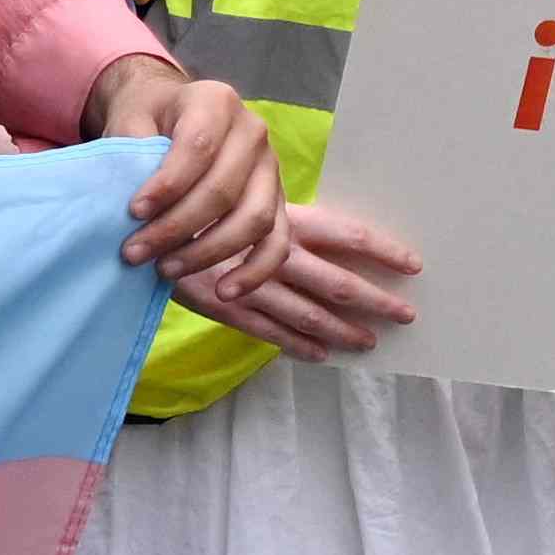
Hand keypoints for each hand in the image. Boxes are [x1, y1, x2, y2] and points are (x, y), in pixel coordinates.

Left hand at [82, 53, 285, 292]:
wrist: (172, 114)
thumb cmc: (148, 118)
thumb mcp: (130, 118)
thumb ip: (130, 147)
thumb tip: (128, 197)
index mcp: (216, 102)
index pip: (198, 147)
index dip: (166, 186)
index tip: (132, 213)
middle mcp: (252, 132)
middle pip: (224, 190)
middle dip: (176, 228)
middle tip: (135, 253)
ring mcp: (271, 168)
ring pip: (253, 219)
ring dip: (208, 253)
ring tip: (164, 270)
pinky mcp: (278, 201)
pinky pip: (277, 242)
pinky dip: (255, 271)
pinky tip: (225, 291)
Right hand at [198, 194, 420, 358]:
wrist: (141, 225)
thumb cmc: (194, 206)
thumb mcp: (239, 200)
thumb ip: (276, 219)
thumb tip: (321, 234)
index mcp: (282, 219)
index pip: (346, 233)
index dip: (382, 250)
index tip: (413, 264)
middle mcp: (274, 252)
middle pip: (338, 282)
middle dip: (377, 301)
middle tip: (406, 315)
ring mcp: (251, 285)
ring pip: (310, 314)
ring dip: (344, 331)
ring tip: (368, 342)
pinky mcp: (227, 310)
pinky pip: (272, 334)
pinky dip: (300, 346)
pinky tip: (321, 354)